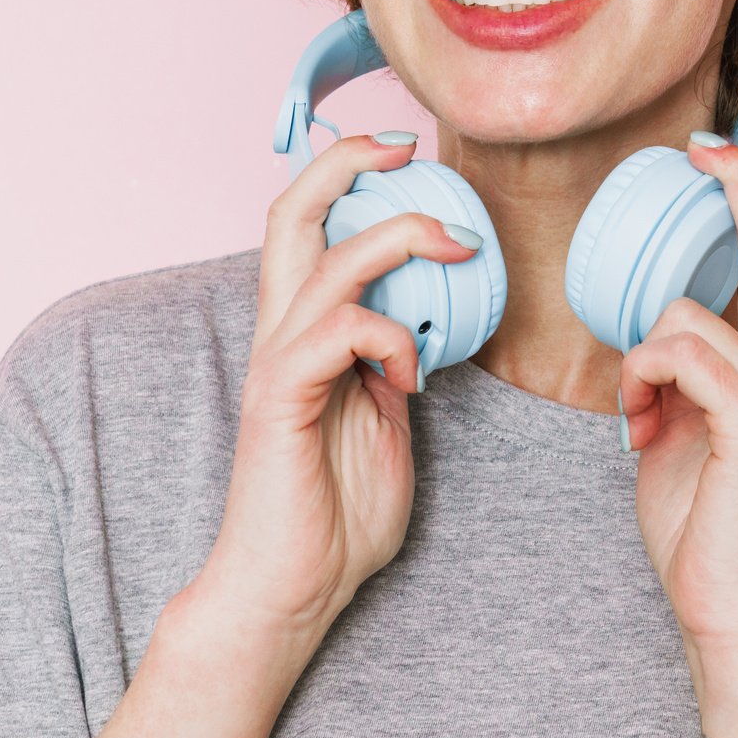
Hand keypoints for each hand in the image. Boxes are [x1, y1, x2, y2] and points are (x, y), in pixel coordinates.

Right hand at [189, 130, 478, 648]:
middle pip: (290, 211)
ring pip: (325, 259)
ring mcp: (277, 364)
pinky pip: (336, 332)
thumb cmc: (336, 514)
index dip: (351, 174)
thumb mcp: (387, 420)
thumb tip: (428, 327)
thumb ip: (395, 365)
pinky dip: (387, 334)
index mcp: (306, 331)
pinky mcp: (281, 399)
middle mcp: (281, 333)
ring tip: (459, 248)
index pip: (311, 224)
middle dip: (349, 162)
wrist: (292, 589)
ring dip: (400, 238)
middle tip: (409, 147)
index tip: (410, 155)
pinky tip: (411, 373)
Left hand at [619, 136, 737, 655]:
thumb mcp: (685, 435)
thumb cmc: (707, 533)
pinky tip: (640, 430)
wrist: (737, 613)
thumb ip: (678, 382)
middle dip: (737, 185)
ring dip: (639, 364)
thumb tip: (648, 350)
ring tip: (639, 421)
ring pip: (684, 317)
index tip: (714, 151)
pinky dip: (642, 383)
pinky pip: (677, 356)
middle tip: (700, 147)